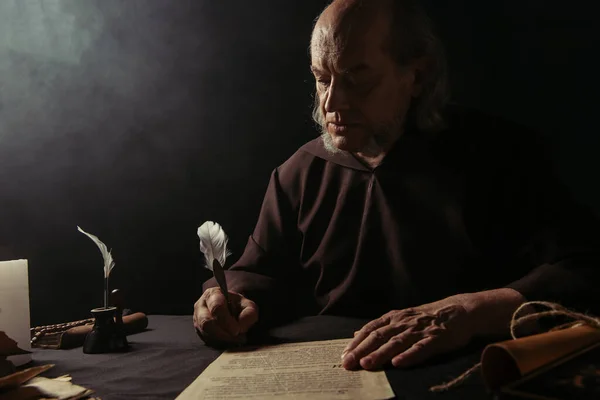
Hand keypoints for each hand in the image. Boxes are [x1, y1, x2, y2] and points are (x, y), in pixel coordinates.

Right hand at [193, 287, 258, 346]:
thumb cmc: (237, 306)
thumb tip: (241, 327)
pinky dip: (219, 344)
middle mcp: (201, 306)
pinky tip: (229, 341)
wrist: (230, 309)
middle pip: (207, 323)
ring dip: (222, 339)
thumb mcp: (247, 305)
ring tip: (236, 340)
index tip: (237, 330)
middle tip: (238, 338)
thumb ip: (248, 314)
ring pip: (206, 333)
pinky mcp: (198, 331)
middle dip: (223, 333)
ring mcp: (197, 319)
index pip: (216, 307)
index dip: (226, 321)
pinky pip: (206, 341)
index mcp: (213, 294)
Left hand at [341, 299, 473, 369]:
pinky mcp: (435, 338)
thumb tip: (356, 334)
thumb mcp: (401, 318)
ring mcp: (419, 330)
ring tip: (367, 365)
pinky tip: (398, 363)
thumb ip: (380, 327)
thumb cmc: (427, 317)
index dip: (357, 342)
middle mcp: (403, 323)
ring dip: (380, 354)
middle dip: (362, 350)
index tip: (344, 354)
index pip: (370, 329)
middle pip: (379, 336)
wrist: (459, 310)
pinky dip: (409, 355)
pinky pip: (420, 348)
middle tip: (348, 364)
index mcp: (394, 318)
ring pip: (396, 343)